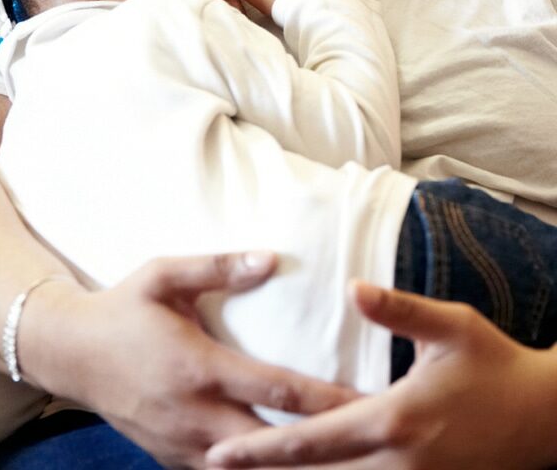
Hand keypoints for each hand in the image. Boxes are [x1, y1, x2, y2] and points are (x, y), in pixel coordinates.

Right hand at [21, 252, 353, 468]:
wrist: (70, 353)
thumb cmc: (123, 308)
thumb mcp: (163, 275)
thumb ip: (218, 267)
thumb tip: (271, 259)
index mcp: (199, 367)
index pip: (277, 389)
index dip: (326, 399)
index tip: (369, 399)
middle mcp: (195, 415)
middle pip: (272, 444)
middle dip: (321, 448)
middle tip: (371, 445)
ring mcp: (182, 445)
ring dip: (292, 467)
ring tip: (341, 463)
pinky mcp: (171, 459)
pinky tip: (286, 468)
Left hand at [206, 282, 556, 469]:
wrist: (544, 416)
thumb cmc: (495, 364)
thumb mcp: (451, 327)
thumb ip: (399, 310)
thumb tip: (352, 289)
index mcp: (393, 420)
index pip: (312, 442)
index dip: (261, 451)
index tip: (219, 455)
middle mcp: (397, 463)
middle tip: (216, 466)